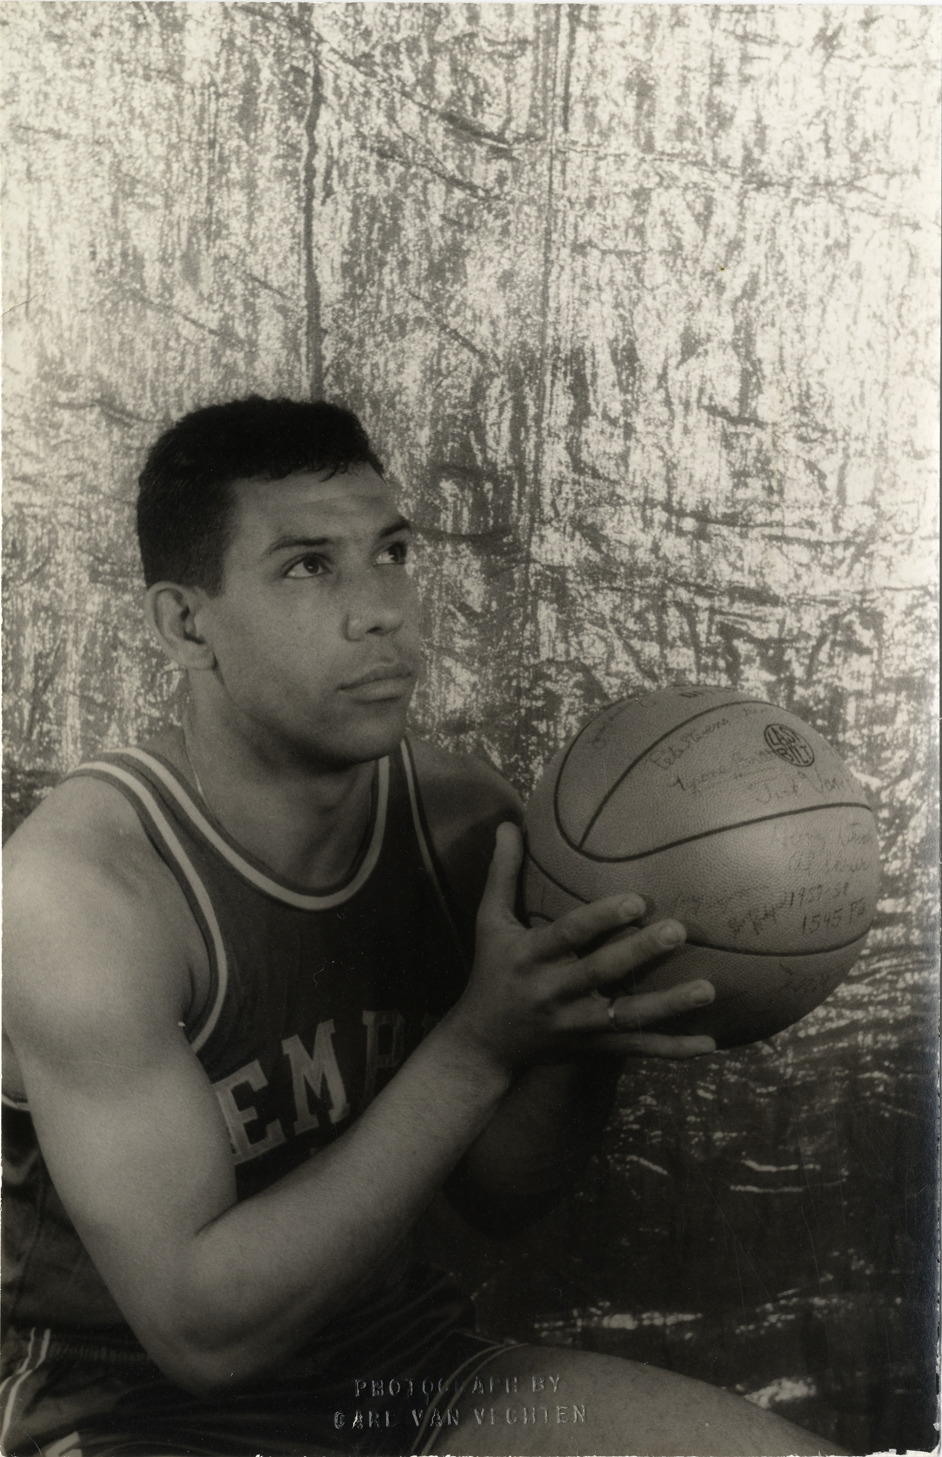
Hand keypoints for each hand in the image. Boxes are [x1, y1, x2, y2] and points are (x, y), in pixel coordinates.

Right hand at [444, 823, 715, 1071]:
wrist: (484, 1044)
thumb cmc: (492, 971)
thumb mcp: (489, 922)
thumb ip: (502, 873)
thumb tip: (509, 824)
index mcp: (530, 957)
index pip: (567, 935)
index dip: (601, 918)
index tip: (636, 899)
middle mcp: (553, 992)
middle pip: (600, 973)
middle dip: (639, 954)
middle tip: (678, 931)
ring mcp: (574, 1025)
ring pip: (625, 1018)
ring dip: (667, 1006)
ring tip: (707, 989)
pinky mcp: (591, 1048)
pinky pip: (635, 1050)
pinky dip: (671, 1049)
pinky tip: (708, 1041)